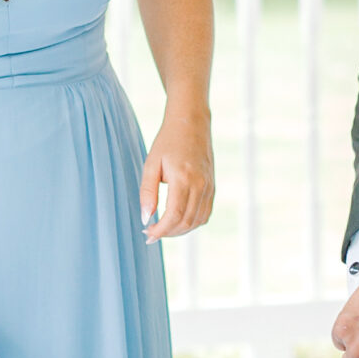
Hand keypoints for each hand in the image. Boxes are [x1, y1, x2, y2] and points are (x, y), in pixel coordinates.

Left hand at [139, 101, 213, 239]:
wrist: (191, 123)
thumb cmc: (167, 142)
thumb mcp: (151, 164)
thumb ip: (147, 192)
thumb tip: (146, 218)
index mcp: (183, 178)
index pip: (174, 216)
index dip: (160, 230)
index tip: (147, 234)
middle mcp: (200, 185)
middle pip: (186, 222)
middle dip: (168, 233)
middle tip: (151, 234)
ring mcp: (209, 187)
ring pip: (197, 221)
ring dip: (180, 231)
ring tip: (163, 229)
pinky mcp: (213, 187)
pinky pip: (205, 214)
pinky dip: (192, 223)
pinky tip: (178, 220)